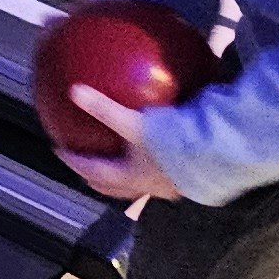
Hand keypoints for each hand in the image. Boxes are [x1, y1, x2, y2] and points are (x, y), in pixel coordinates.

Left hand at [55, 86, 183, 201]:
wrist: (216, 157)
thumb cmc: (173, 144)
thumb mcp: (134, 123)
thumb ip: (104, 108)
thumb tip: (74, 91)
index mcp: (129, 176)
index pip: (93, 172)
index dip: (75, 162)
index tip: (61, 151)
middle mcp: (146, 185)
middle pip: (113, 187)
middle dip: (95, 177)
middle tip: (83, 165)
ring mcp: (168, 186)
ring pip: (138, 184)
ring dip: (125, 175)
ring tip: (119, 162)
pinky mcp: (189, 179)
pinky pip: (164, 172)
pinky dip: (155, 162)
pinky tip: (160, 146)